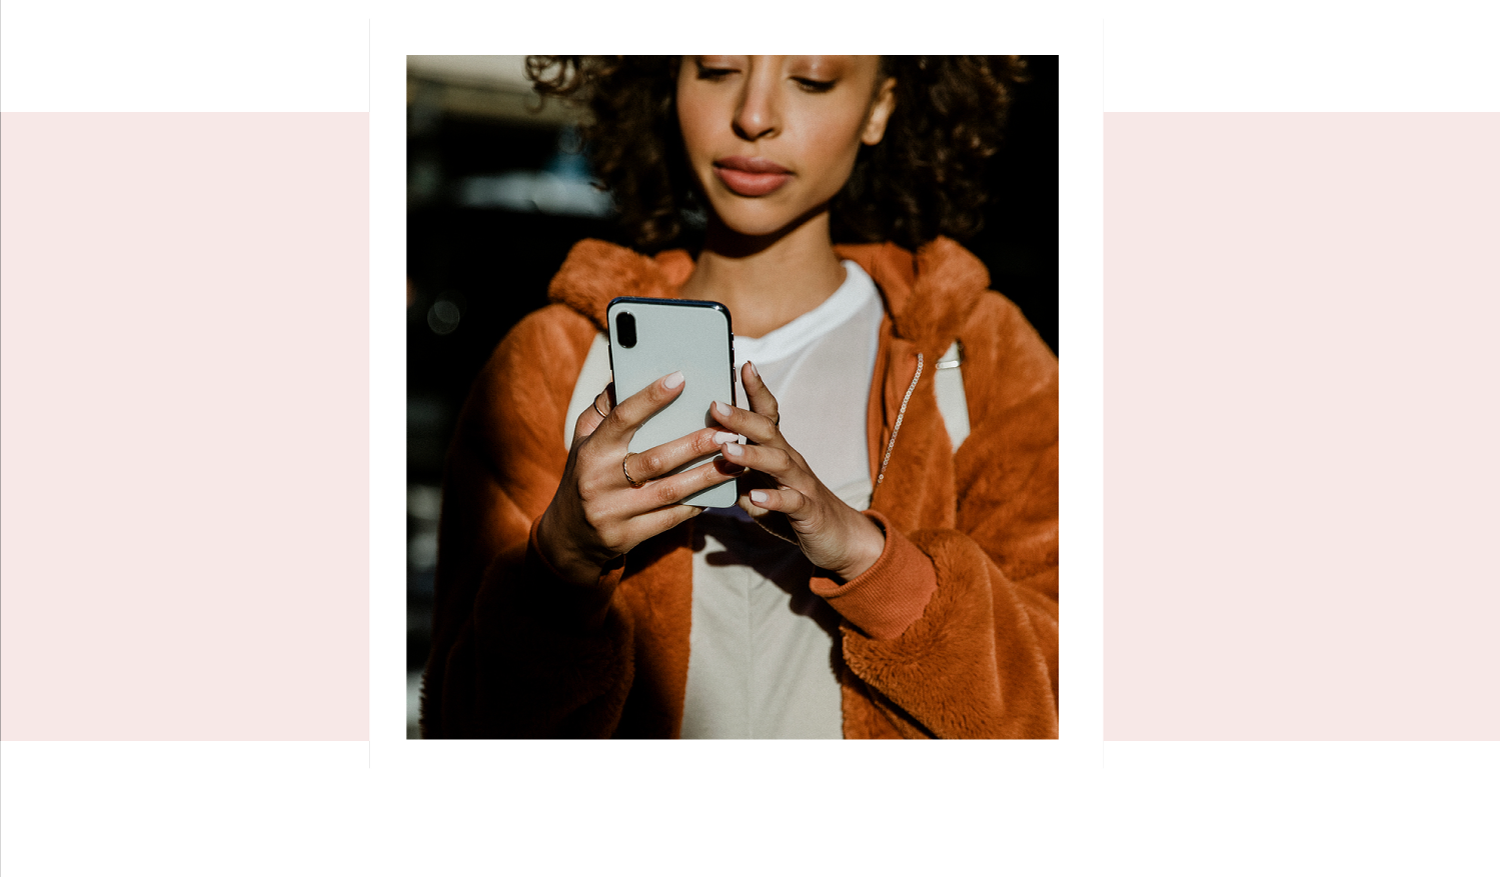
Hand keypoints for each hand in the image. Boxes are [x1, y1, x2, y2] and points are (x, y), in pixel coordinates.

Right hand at [536, 371, 741, 589]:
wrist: (569, 535)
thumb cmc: (585, 473)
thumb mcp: (584, 440)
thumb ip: (604, 408)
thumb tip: (624, 373)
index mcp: (592, 450)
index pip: (622, 419)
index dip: (650, 398)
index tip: (680, 379)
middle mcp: (601, 480)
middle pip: (656, 459)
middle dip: (696, 444)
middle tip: (728, 431)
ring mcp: (615, 511)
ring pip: (670, 491)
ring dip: (707, 476)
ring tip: (736, 461)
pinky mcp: (628, 536)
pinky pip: (670, 518)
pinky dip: (696, 505)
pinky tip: (718, 492)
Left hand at [711, 361, 884, 581]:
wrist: (840, 539)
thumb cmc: (792, 510)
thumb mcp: (760, 488)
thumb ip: (734, 475)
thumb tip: (698, 462)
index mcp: (778, 452)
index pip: (767, 414)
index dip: (755, 390)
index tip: (740, 364)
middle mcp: (791, 461)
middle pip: (767, 432)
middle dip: (741, 417)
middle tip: (715, 404)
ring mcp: (802, 485)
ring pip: (779, 463)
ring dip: (751, 456)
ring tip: (727, 451)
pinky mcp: (809, 512)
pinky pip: (792, 502)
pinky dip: (773, 499)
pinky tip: (755, 498)